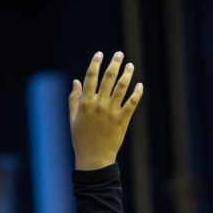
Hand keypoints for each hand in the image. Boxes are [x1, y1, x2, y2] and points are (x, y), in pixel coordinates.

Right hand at [69, 51, 143, 170]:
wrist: (94, 158)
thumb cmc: (81, 139)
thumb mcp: (73, 119)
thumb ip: (74, 99)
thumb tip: (76, 81)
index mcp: (86, 103)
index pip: (90, 77)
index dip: (95, 63)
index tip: (100, 54)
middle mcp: (99, 105)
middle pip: (108, 78)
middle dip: (114, 63)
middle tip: (120, 54)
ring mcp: (111, 112)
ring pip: (121, 88)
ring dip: (127, 74)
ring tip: (130, 65)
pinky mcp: (123, 121)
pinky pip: (132, 103)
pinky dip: (137, 93)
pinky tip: (140, 85)